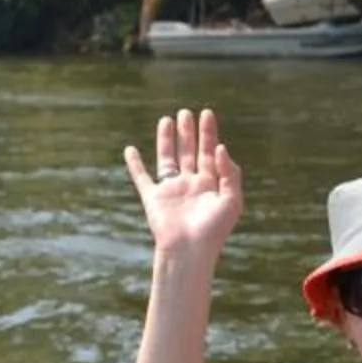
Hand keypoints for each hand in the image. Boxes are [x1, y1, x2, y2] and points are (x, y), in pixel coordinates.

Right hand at [125, 107, 243, 258]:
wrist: (190, 250)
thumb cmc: (214, 229)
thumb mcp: (232, 199)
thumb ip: (229, 172)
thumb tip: (221, 146)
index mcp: (211, 185)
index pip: (210, 153)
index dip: (209, 133)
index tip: (207, 114)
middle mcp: (191, 185)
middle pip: (189, 152)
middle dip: (188, 132)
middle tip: (186, 112)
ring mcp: (171, 191)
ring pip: (167, 159)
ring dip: (166, 140)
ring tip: (167, 119)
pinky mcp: (153, 198)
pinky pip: (141, 177)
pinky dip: (135, 164)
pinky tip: (130, 149)